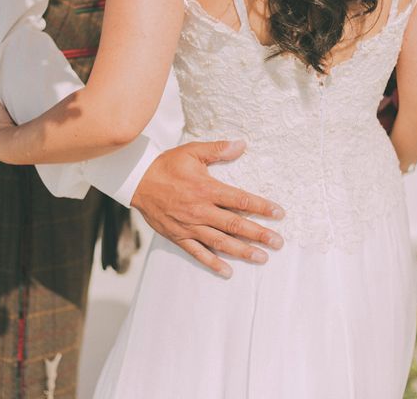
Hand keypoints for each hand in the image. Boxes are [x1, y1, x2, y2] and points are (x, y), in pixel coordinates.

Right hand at [131, 140, 284, 278]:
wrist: (137, 181)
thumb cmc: (167, 165)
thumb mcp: (192, 152)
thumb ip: (218, 150)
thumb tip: (242, 144)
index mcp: (207, 189)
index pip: (240, 200)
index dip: (262, 207)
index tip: (279, 213)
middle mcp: (201, 210)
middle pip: (235, 225)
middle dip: (259, 234)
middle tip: (278, 243)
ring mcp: (189, 226)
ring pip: (220, 242)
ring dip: (242, 251)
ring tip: (262, 258)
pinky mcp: (179, 236)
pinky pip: (197, 252)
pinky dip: (212, 263)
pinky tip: (227, 271)